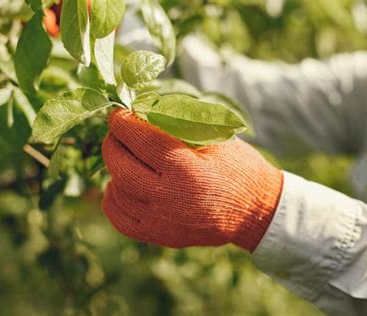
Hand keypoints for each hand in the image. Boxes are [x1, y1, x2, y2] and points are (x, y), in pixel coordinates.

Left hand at [102, 109, 282, 250]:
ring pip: (117, 192)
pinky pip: (120, 219)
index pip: (141, 140)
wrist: (254, 211)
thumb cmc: (238, 168)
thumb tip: (142, 109)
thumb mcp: (217, 137)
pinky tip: (120, 185)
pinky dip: (113, 199)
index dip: (122, 123)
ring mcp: (163, 221)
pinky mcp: (160, 236)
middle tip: (117, 133)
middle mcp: (171, 198)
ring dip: (113, 169)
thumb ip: (180, 122)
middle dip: (112, 144)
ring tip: (123, 156)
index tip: (118, 114)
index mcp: (188, 169)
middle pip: (121, 167)